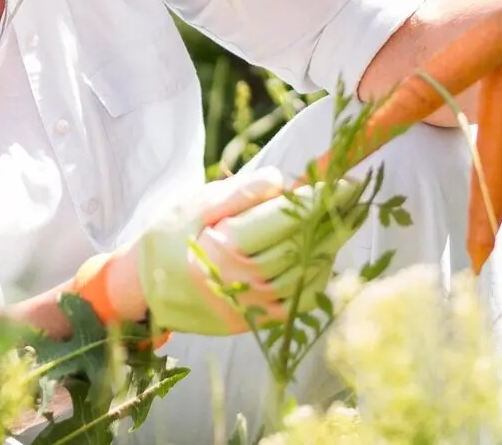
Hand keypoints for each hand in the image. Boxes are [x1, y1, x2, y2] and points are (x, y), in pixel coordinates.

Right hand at [78, 168, 364, 336]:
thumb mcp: (195, 204)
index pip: (286, 219)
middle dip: (334, 219)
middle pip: (303, 245)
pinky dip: (315, 277)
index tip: (346, 182)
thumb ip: (240, 192)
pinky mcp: (253, 322)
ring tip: (347, 220)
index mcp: (227, 246)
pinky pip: (296, 300)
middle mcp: (243, 281)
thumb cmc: (167, 237)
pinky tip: (323, 255)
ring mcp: (250, 306)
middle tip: (359, 197)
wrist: (142, 288)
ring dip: (330, 246)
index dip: (320, 199)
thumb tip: (283, 180)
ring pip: (305, 274)